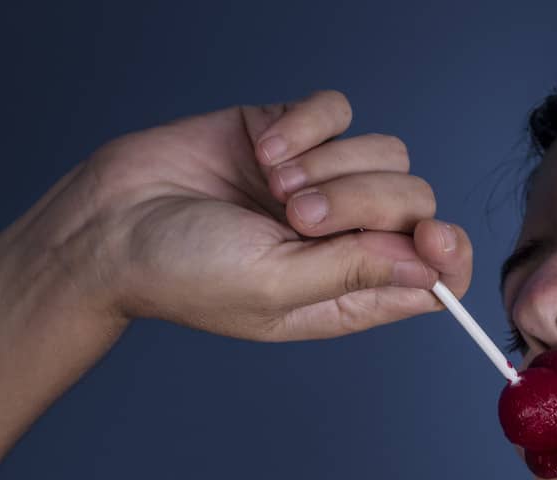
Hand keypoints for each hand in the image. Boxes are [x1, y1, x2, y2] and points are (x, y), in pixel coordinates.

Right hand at [45, 89, 472, 341]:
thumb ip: (357, 274)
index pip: (436, 272)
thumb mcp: (275, 287)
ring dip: (329, 165)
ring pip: (384, 152)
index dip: (447, 251)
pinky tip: (265, 150)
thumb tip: (434, 270)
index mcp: (350, 292)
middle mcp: (345, 238)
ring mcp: (322, 182)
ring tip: (272, 187)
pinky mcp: (292, 134)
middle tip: (295, 217)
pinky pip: (337, 110)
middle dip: (363, 202)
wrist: (109, 221)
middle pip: (413, 201)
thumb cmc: (181, 272)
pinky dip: (306, 125)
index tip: (428, 234)